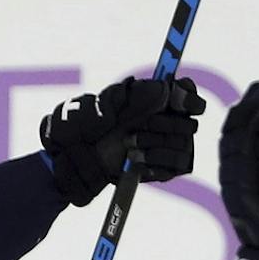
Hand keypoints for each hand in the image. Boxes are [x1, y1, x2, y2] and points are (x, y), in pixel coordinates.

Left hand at [39, 76, 205, 205]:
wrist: (70, 159)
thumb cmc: (82, 125)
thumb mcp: (103, 103)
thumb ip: (134, 95)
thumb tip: (164, 89)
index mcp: (152, 98)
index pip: (186, 92)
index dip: (188, 96)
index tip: (177, 100)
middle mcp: (164, 121)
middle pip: (188, 122)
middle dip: (165, 124)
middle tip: (137, 127)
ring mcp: (165, 146)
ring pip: (183, 145)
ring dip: (157, 144)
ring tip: (129, 146)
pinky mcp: (162, 169)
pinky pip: (176, 167)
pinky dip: (157, 163)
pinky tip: (135, 162)